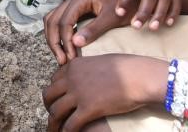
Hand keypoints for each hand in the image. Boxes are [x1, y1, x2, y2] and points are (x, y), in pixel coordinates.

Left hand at [43, 55, 162, 131]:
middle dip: (48, 106)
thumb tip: (88, 76)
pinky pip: (71, 124)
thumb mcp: (100, 62)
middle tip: (52, 115)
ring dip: (52, 123)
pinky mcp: (88, 108)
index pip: (54, 79)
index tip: (57, 99)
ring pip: (56, 111)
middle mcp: (71, 78)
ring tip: (52, 130)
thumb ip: (88, 69)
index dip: (55, 91)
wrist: (139, 76)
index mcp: (74, 66)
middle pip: (49, 94)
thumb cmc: (127, 68)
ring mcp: (79, 94)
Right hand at [44, 0, 133, 64]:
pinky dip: (58, 35)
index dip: (65, 42)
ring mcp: (72, 3)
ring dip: (53, 39)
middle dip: (54, 42)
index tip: (71, 59)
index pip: (63, 22)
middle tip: (62, 61)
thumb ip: (94, 30)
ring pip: (52, 21)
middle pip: (52, 21)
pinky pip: (59, 21)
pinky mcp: (75, 10)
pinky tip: (65, 47)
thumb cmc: (126, 7)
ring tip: (61, 56)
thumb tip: (75, 43)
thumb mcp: (112, 19)